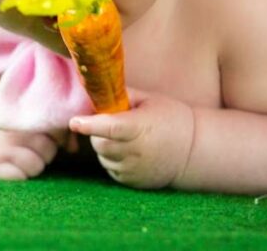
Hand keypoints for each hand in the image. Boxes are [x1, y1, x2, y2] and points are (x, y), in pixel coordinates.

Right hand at [0, 101, 61, 179]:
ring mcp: (2, 149)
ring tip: (21, 156)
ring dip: (33, 165)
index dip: (58, 135)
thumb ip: (50, 124)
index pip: (56, 129)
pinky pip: (19, 178)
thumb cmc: (4, 123)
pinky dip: (19, 175)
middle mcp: (13, 130)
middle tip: (32, 146)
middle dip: (45, 151)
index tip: (49, 135)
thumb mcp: (22, 114)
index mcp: (22, 113)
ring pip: (37, 166)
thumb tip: (74, 147)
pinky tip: (12, 167)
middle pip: (49, 150)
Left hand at [69, 88, 194, 189]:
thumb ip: (121, 94)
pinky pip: (110, 168)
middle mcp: (136, 151)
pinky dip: (111, 158)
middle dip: (95, 132)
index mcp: (140, 127)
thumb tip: (95, 86)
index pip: (110, 127)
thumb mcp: (149, 100)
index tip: (74, 122)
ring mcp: (133, 169)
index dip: (89, 125)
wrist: (192, 152)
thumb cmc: (170, 118)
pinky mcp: (132, 181)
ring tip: (123, 136)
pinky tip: (128, 150)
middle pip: (99, 143)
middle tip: (108, 122)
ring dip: (103, 145)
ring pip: (102, 156)